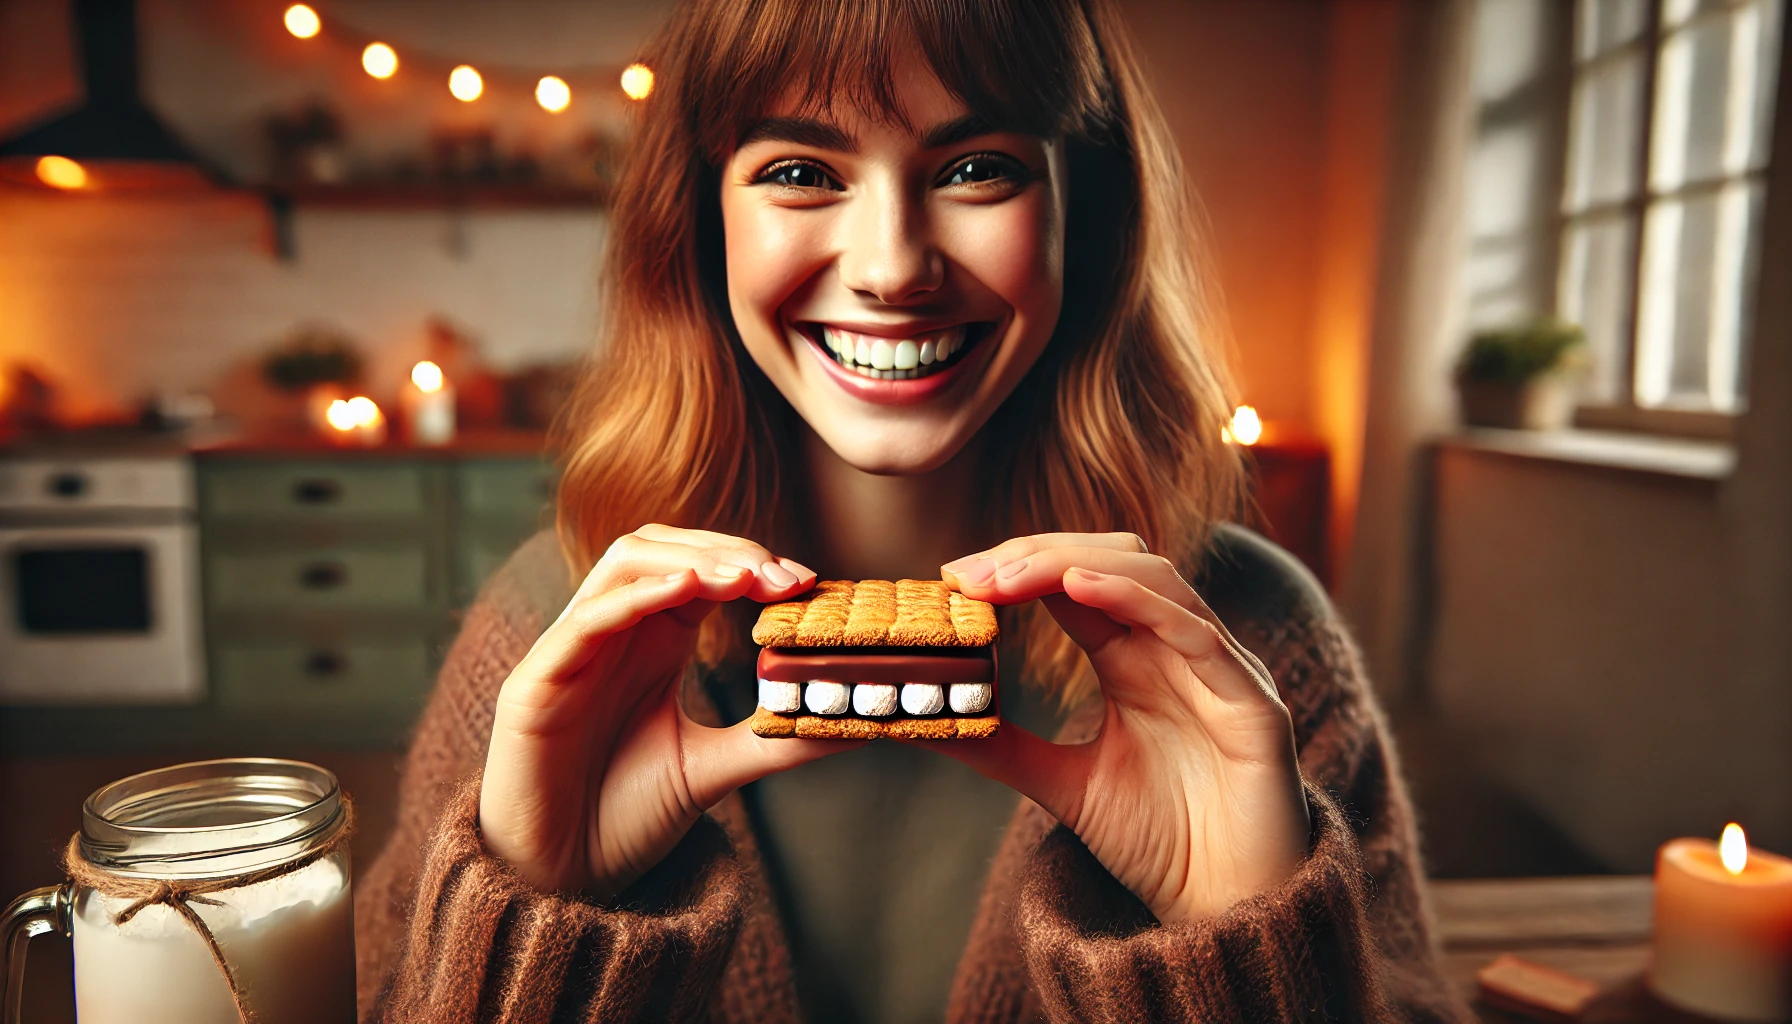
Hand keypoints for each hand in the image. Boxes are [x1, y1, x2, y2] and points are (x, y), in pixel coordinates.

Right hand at [479, 525, 859, 895]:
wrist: (561, 878)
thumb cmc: (624, 816)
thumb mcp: (713, 770)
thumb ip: (775, 741)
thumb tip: (855, 721)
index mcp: (652, 643)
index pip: (700, 569)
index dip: (750, 562)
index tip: (803, 583)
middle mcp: (612, 633)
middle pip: (663, 547)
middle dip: (725, 550)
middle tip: (780, 575)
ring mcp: (572, 650)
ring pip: (624, 564)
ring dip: (688, 560)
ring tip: (741, 576)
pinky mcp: (536, 681)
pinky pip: (584, 620)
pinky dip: (635, 597)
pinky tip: (683, 593)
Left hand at [931, 533, 1309, 923]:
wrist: (1228, 909)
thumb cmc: (1162, 842)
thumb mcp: (1061, 784)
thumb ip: (999, 747)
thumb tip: (916, 720)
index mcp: (1136, 659)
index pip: (1078, 582)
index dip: (1019, 566)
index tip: (954, 576)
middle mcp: (1178, 650)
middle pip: (1114, 561)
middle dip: (1040, 554)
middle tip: (973, 573)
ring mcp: (1220, 670)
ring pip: (1156, 579)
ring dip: (1079, 565)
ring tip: (1011, 575)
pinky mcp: (1252, 705)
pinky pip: (1198, 633)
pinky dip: (1140, 601)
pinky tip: (1083, 588)